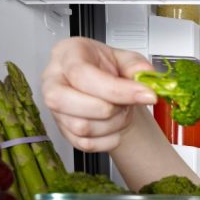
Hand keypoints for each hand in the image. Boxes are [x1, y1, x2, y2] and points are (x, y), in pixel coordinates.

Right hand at [41, 37, 157, 152]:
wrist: (104, 87)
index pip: (83, 75)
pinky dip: (109, 139)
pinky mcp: (63, 131)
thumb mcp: (123, 58)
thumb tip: (145, 73)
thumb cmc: (105, 69)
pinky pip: (86, 144)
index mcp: (66, 55)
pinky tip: (115, 125)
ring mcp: (54, 109)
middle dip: (110, 108)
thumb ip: (136, 64)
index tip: (146, 94)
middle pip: (72, 103)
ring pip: (81, 127)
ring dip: (113, 124)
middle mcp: (53, 81)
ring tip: (121, 111)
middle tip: (126, 103)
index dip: (117, 89)